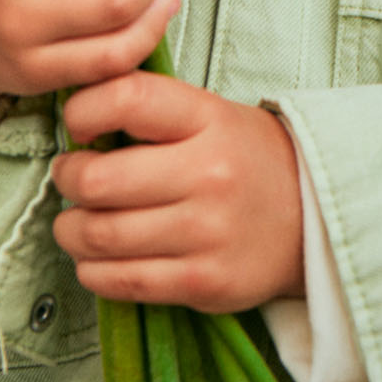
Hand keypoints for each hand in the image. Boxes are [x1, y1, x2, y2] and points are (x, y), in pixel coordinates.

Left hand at [52, 71, 304, 313]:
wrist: (314, 217)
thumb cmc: (246, 160)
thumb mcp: (212, 115)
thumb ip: (153, 112)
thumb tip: (77, 116)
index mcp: (209, 119)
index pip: (127, 99)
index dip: (84, 112)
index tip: (79, 126)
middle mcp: (209, 173)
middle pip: (98, 179)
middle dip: (67, 179)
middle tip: (71, 177)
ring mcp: (206, 231)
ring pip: (100, 236)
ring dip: (71, 230)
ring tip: (78, 222)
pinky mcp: (203, 282)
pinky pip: (120, 281)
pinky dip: (93, 270)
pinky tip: (100, 257)